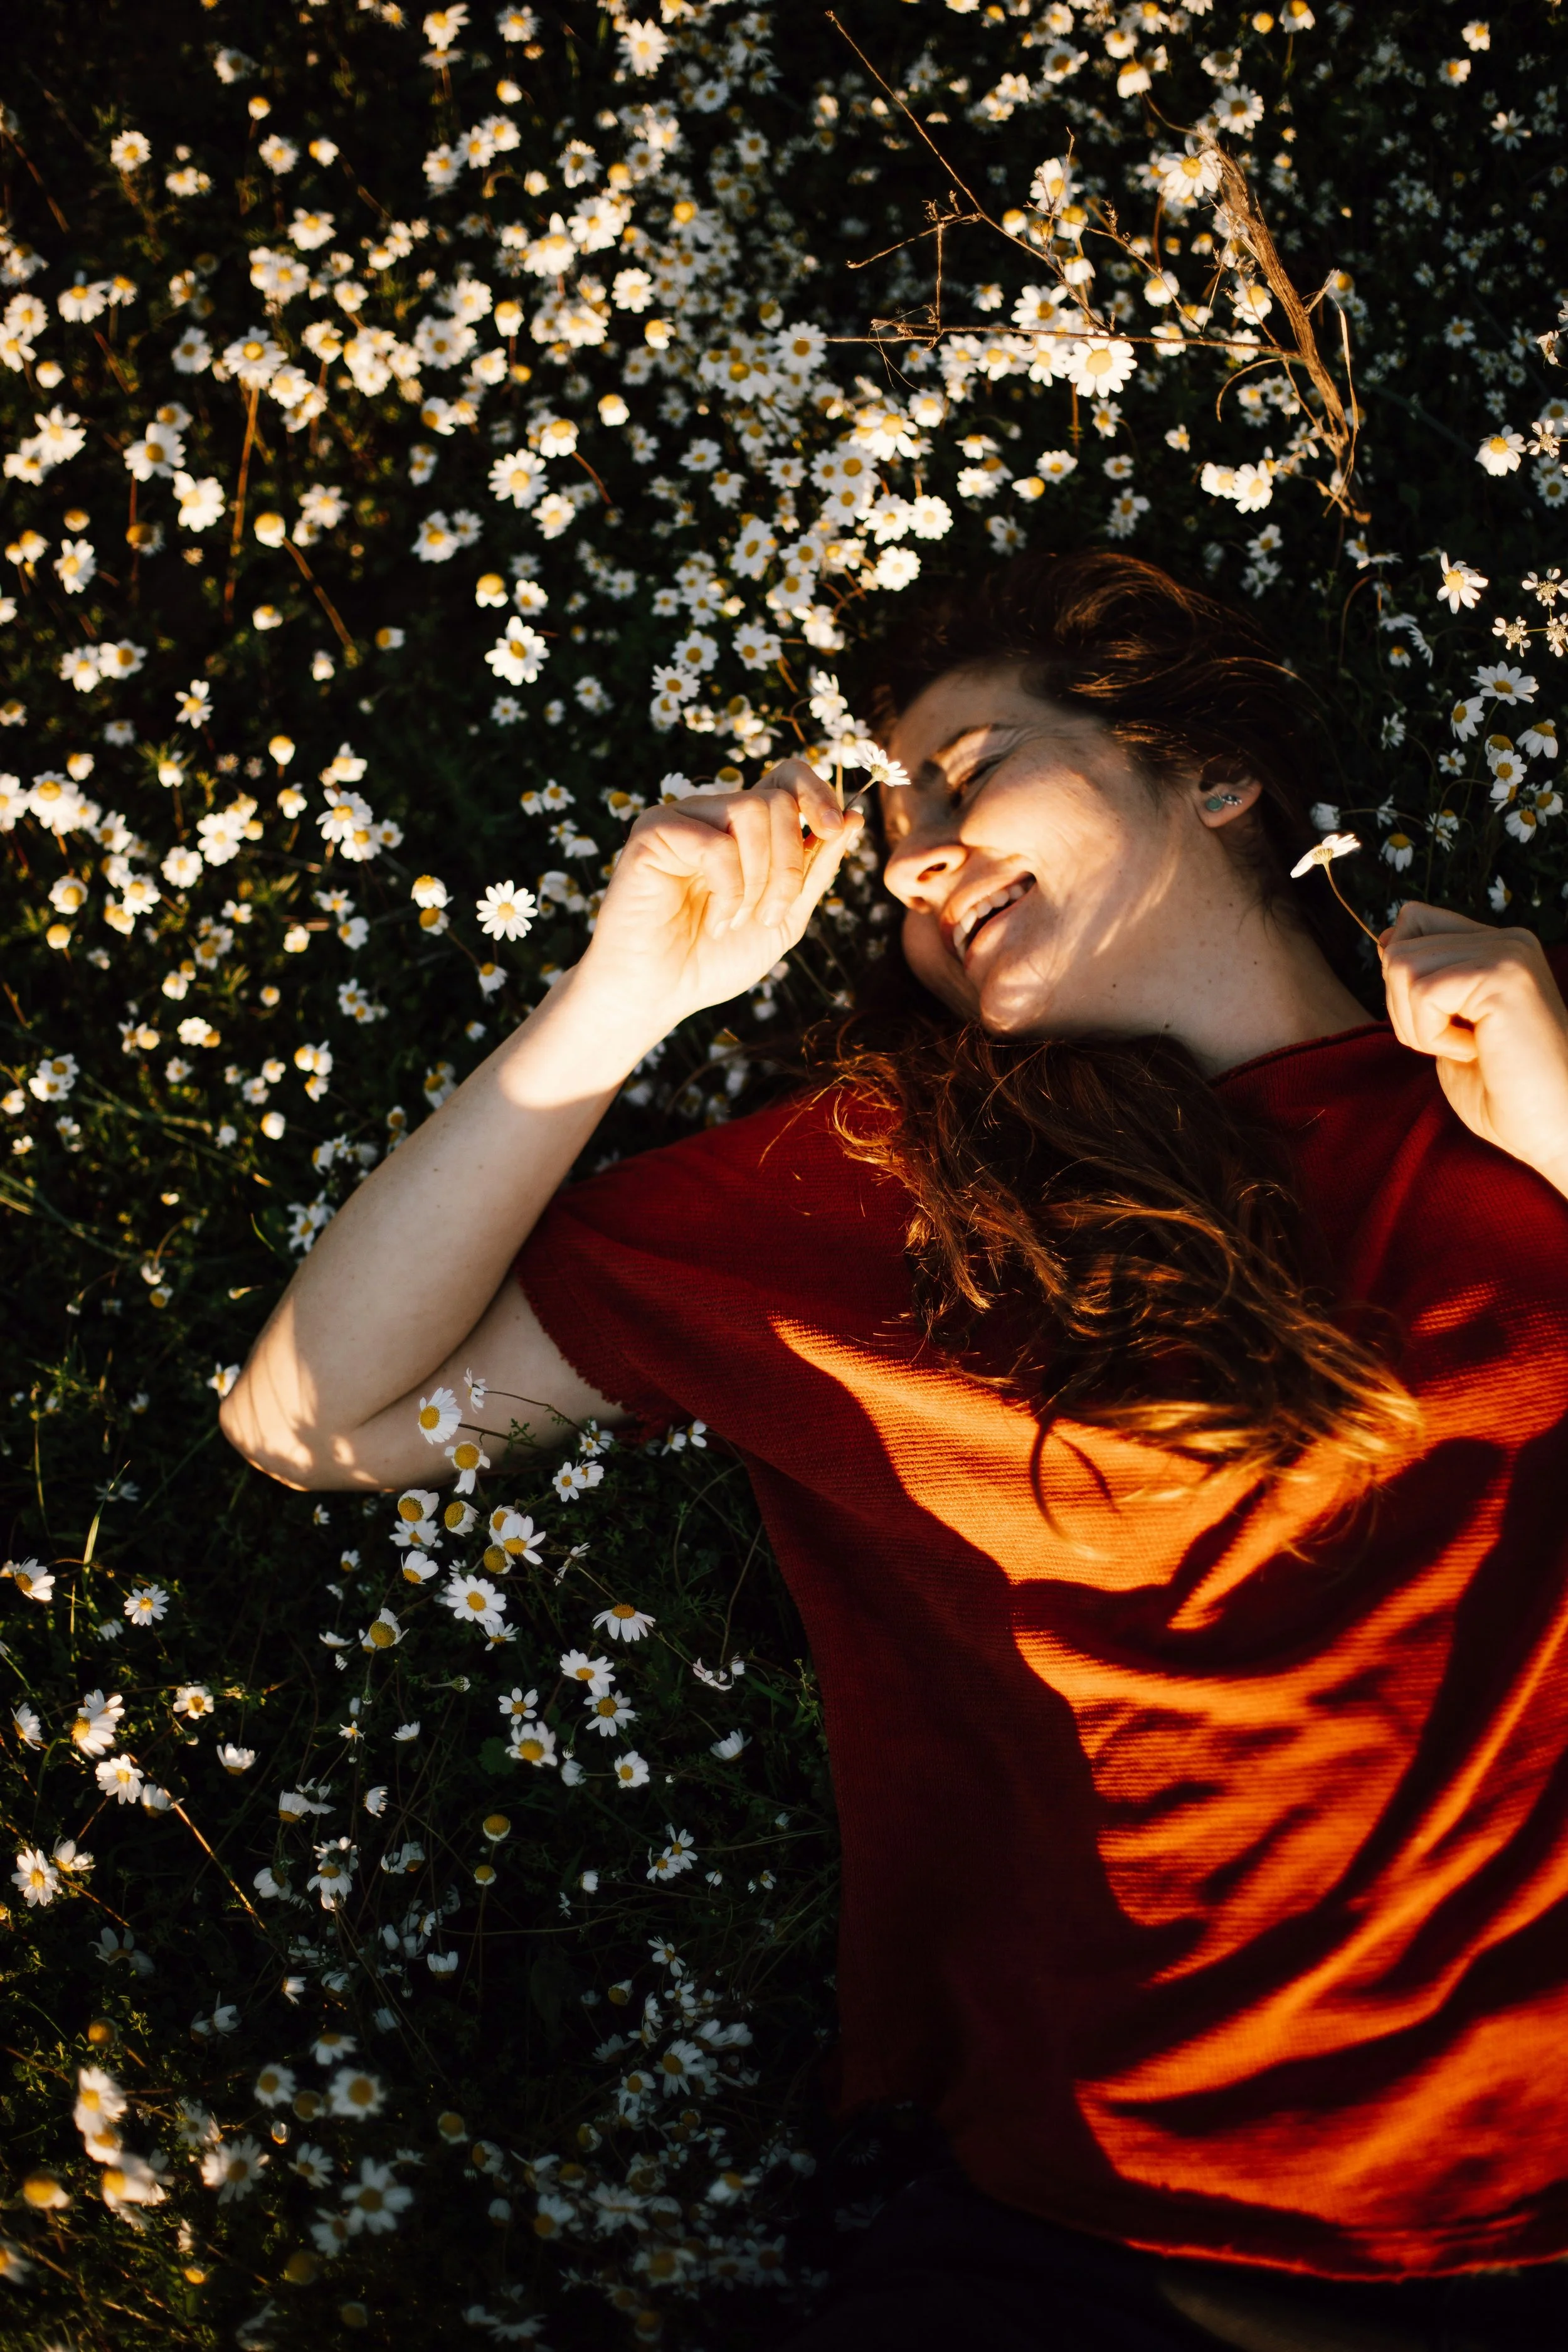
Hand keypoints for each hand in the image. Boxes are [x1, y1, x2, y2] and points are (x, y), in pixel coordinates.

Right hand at [574, 759, 863, 1031]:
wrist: (662, 993)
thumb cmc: (716, 958)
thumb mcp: (786, 916)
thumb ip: (817, 868)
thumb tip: (854, 818)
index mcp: (747, 828)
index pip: (789, 777)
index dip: (819, 792)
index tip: (835, 829)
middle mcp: (714, 813)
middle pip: (778, 799)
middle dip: (790, 864)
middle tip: (770, 915)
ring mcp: (683, 817)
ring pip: (751, 810)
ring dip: (760, 878)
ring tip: (738, 921)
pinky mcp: (653, 831)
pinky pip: (715, 841)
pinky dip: (727, 890)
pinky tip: (715, 922)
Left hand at [1379, 901, 1567, 1194]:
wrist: (1553, 1130)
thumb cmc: (1503, 1093)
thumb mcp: (1447, 1027)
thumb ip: (1422, 980)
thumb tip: (1386, 941)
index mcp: (1497, 946)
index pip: (1414, 922)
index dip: (1403, 976)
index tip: (1442, 1020)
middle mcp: (1507, 940)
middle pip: (1399, 947)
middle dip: (1404, 1009)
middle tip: (1456, 1043)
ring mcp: (1508, 953)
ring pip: (1402, 966)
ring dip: (1418, 1025)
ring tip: (1467, 1048)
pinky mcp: (1504, 976)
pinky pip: (1423, 993)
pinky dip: (1432, 1036)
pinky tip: (1476, 1051)